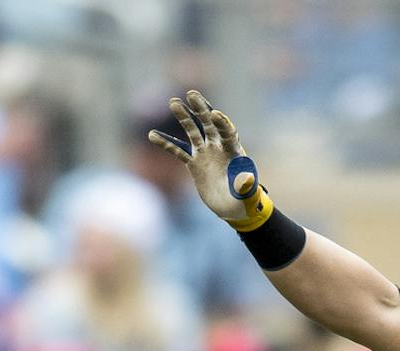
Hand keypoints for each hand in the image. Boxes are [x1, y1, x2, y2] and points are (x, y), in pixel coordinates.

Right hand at [147, 89, 274, 229]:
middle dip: (201, 109)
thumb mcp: (247, 194)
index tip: (214, 114)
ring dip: (184, 117)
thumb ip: (247, 184)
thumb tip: (246, 179)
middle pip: (209, 123)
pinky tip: (152, 135)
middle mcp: (218, 146)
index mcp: (234, 150)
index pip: (227, 132)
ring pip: (192, 131)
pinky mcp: (194, 162)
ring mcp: (205, 152)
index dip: (222, 123)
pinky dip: (166, 143)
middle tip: (191, 94)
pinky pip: (178, 151)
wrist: (232, 206)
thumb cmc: (244, 199)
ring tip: (174, 102)